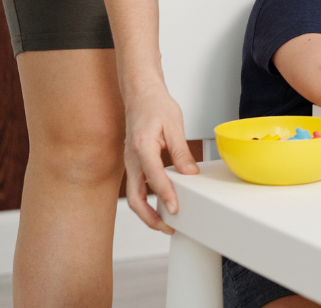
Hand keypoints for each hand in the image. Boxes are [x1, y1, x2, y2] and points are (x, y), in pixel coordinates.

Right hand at [122, 80, 196, 233]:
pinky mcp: (133, 163)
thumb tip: (190, 173)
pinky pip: (137, 187)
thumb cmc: (155, 105)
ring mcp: (130, 162)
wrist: (140, 94)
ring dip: (147, 213)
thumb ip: (181, 152)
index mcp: (143, 147)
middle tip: (168, 227)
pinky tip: (160, 203)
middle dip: (149, 218)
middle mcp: (132, 158)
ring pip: (134, 195)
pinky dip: (146, 200)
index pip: (154, 179)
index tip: (175, 209)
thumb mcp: (174, 126)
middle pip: (135, 198)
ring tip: (166, 222)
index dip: (165, 196)